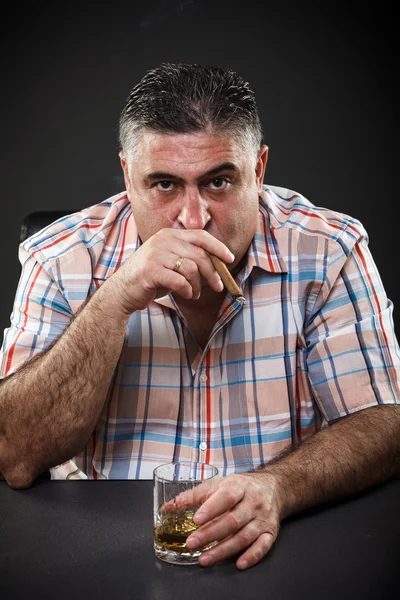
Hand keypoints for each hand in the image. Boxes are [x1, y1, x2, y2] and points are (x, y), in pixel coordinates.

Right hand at [107, 228, 234, 313]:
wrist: (123, 291)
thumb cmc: (151, 278)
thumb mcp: (171, 262)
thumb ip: (189, 258)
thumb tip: (218, 265)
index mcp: (169, 235)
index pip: (200, 236)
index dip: (218, 247)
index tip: (230, 258)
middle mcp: (163, 241)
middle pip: (200, 255)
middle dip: (213, 273)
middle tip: (218, 286)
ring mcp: (156, 254)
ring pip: (192, 269)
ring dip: (198, 285)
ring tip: (194, 293)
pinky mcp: (151, 271)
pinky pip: (180, 281)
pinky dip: (187, 290)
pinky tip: (186, 295)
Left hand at [173, 472, 280, 569]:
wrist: (272, 487)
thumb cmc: (240, 487)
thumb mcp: (218, 484)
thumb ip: (193, 496)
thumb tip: (168, 507)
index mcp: (238, 487)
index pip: (226, 497)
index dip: (211, 509)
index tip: (196, 519)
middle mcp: (252, 503)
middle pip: (232, 520)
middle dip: (211, 534)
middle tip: (192, 543)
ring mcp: (262, 519)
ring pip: (244, 536)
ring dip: (224, 550)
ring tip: (205, 558)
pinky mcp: (270, 532)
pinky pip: (262, 546)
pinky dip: (251, 556)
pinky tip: (238, 563)